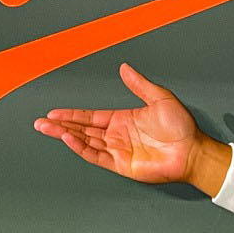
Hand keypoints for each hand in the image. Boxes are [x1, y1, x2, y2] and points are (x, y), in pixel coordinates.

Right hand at [34, 63, 231, 196]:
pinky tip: (68, 138)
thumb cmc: (181, 127)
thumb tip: (125, 68)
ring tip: (47, 128)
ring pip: (85, 142)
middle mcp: (117, 136)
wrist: (193, 150)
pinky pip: (96, 155)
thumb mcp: (159, 98)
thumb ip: (139, 85)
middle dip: (60, 125)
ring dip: (65, 135)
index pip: (91, 117)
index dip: (72, 114)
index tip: (54, 112)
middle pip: (82, 129)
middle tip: (40, 122)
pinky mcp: (121, 164)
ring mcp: (118, 150)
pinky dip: (81, 147)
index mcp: (123, 120)